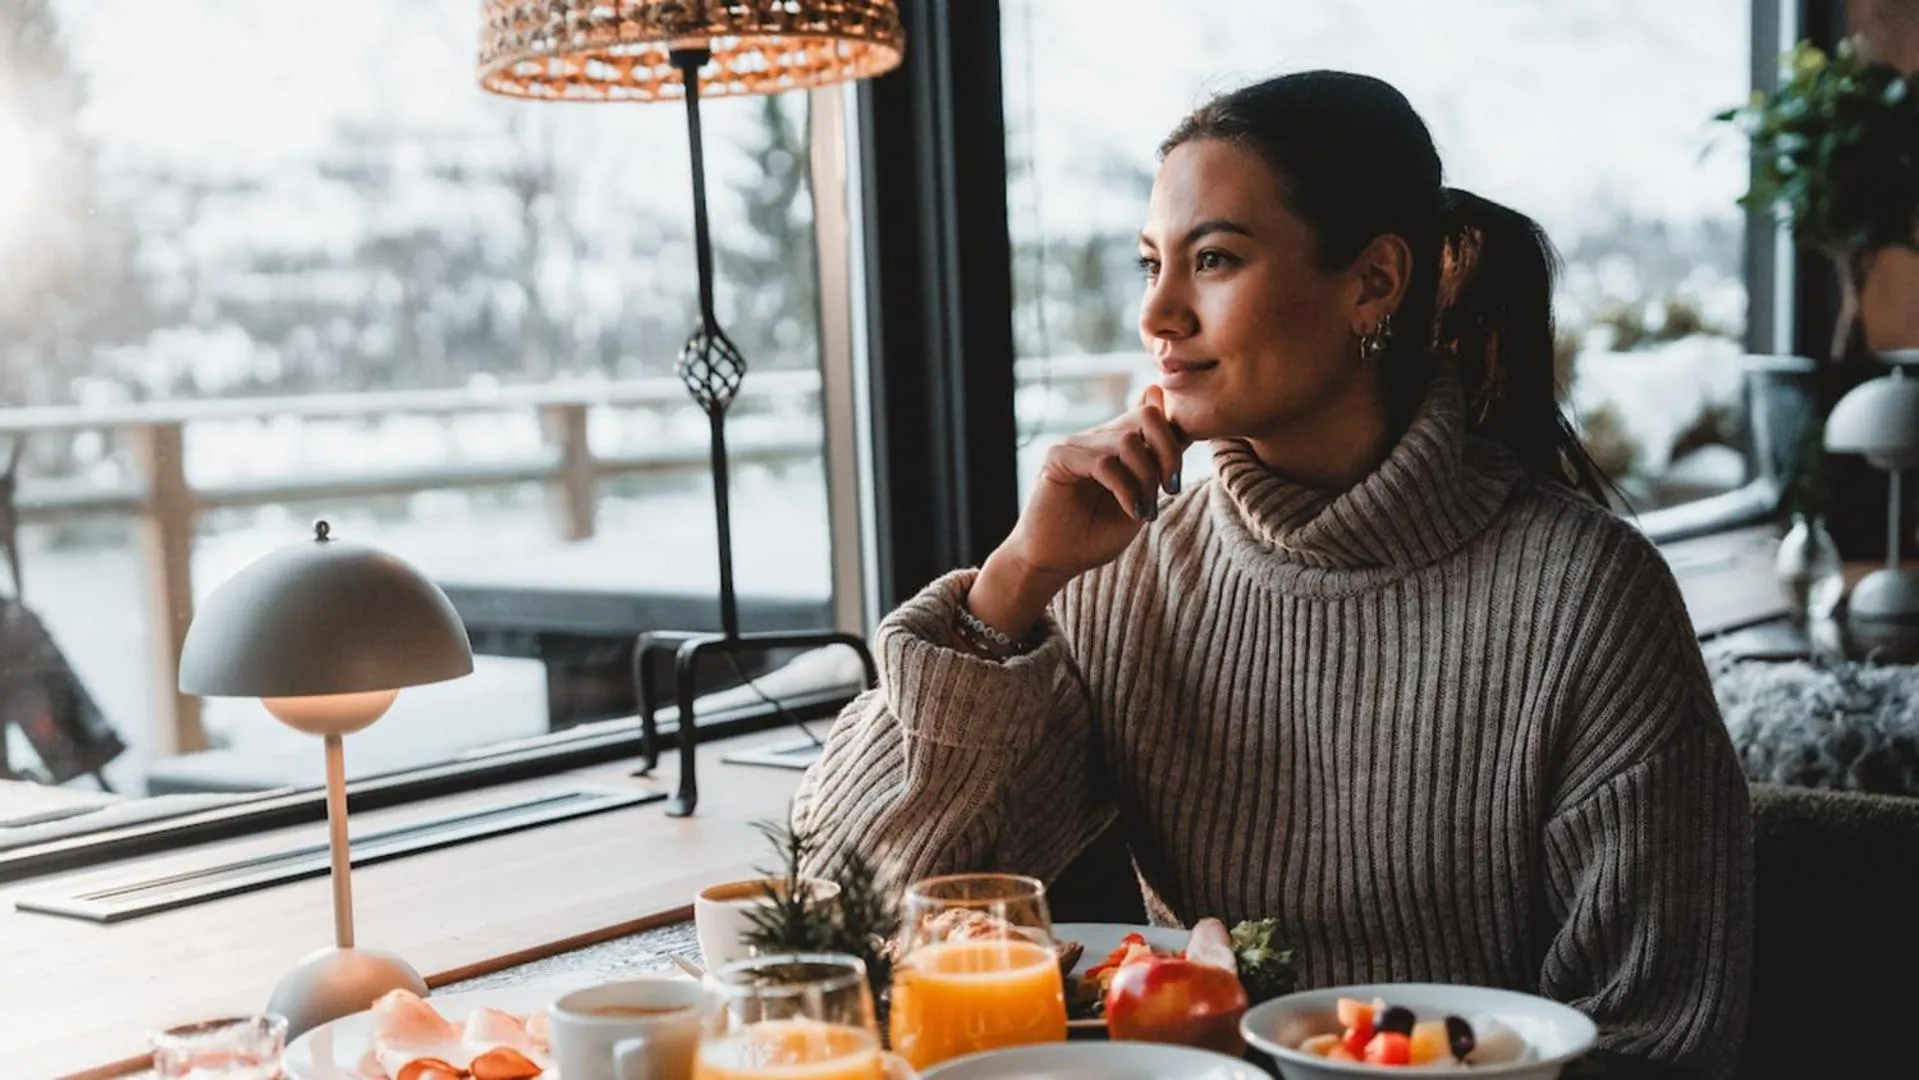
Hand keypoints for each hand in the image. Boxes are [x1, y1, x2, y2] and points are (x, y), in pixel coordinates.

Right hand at [967, 385, 1189, 640]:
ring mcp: (1075, 443)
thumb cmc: (1094, 537)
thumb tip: (1186, 432)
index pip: (1153, 414)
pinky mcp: (1058, 457)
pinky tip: (1131, 512)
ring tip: (1144, 511)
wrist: (1054, 562)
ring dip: (1145, 479)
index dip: (1174, 439)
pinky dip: (1125, 490)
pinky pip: (1104, 463)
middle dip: (1168, 452)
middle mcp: (1096, 437)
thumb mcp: (1140, 502)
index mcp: (1115, 442)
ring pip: (1127, 442)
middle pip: (1145, 416)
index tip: (1175, 482)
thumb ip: (1158, 469)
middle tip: (1172, 488)